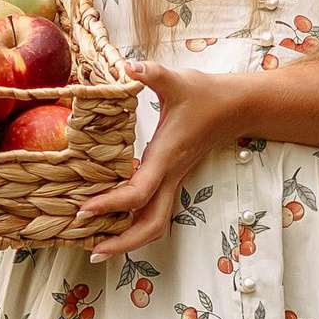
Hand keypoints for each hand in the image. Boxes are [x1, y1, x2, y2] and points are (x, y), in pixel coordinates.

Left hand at [73, 60, 236, 260]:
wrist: (236, 106)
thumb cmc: (206, 95)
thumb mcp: (177, 81)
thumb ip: (152, 74)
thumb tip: (129, 67)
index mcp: (166, 157)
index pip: (137, 193)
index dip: (109, 205)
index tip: (82, 210)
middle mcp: (170, 176)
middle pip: (150, 225)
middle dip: (122, 243)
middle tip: (92, 251)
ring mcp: (173, 180)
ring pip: (154, 223)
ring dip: (129, 240)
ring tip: (100, 247)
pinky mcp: (173, 178)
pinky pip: (154, 210)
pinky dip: (134, 223)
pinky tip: (113, 220)